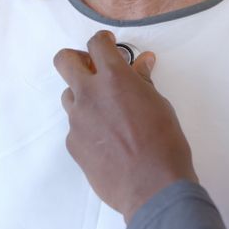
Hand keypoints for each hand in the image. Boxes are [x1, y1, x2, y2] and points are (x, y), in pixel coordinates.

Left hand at [54, 30, 197, 221]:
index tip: (108, 45)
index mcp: (114, 78)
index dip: (102, 41)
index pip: (96, 44)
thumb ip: (142, 81)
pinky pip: (75, 126)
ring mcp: (77, 119)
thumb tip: (142, 63)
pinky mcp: (72, 143)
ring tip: (106, 111)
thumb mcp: (159, 105)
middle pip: (64, 61)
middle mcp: (89, 94)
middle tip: (93, 69)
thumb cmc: (164, 143)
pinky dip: (87, 126)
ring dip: (83, 96)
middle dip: (77, 59)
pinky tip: (107, 141)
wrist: (152, 187)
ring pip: (68, 95)